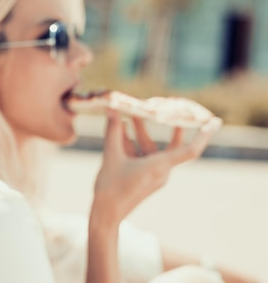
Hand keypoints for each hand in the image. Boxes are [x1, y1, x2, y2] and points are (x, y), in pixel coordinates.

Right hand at [92, 111, 221, 223]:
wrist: (106, 214)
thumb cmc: (111, 188)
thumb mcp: (111, 156)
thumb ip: (113, 133)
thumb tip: (112, 111)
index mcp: (159, 167)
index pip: (189, 150)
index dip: (203, 135)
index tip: (213, 122)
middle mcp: (161, 172)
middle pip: (168, 145)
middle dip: (161, 126)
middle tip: (160, 106)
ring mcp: (154, 176)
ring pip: (152, 149)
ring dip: (141, 133)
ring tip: (128, 116)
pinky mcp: (145, 178)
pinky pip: (144, 157)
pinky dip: (135, 144)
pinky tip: (123, 132)